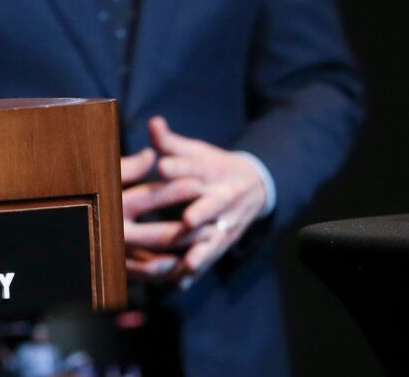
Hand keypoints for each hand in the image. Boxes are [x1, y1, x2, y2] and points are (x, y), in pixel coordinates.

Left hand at [120, 117, 268, 286]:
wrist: (254, 186)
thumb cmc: (212, 166)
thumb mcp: (195, 151)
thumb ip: (171, 142)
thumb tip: (153, 123)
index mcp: (214, 172)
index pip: (196, 167)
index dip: (180, 166)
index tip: (162, 166)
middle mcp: (225, 198)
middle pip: (213, 204)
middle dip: (202, 212)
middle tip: (187, 221)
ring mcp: (228, 223)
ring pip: (216, 238)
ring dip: (203, 251)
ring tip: (189, 263)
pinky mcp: (225, 242)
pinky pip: (211, 258)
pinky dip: (198, 273)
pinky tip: (183, 285)